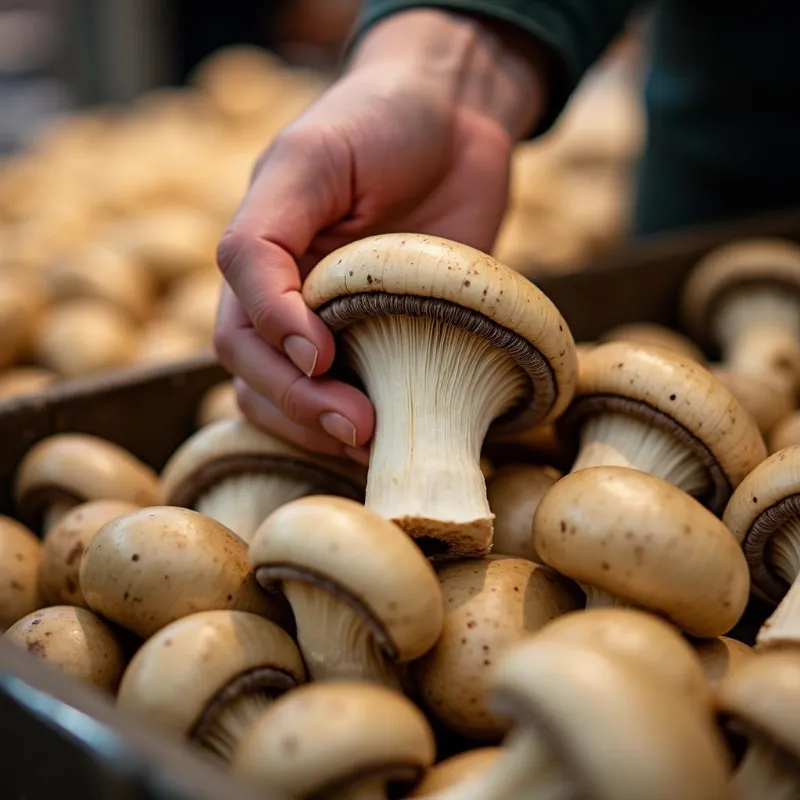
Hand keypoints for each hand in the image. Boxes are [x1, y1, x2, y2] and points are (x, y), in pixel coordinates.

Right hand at [215, 9, 546, 463]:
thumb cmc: (379, 122)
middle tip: (360, 428)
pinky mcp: (385, 339)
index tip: (324, 359)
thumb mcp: (310, 160)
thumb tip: (294, 342)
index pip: (239, 327)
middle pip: (258, 377)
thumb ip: (267, 238)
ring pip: (293, 402)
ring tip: (373, 444)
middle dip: (301, 408)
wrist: (454, 116)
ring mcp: (335, 325)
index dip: (274, 354)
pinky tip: (393, 439)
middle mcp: (286, 299)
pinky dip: (364, 426)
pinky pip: (361, 395)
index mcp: (259, 258)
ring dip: (323, 432)